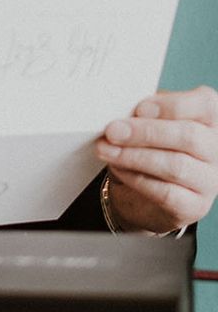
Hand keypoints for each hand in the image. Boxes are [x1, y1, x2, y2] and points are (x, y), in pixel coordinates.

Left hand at [96, 86, 217, 233]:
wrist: (144, 192)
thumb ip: (141, 114)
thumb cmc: (148, 146)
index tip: (139, 109)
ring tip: (106, 150)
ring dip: (133, 156)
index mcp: (209, 118)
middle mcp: (217, 148)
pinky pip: (165, 192)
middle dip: (145, 133)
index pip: (204, 104)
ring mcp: (210, 180)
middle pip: (189, 136)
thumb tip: (120, 113)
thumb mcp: (146, 122)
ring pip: (176, 166)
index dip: (171, 106)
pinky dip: (135, 179)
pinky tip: (118, 168)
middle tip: (112, 131)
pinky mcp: (194, 206)